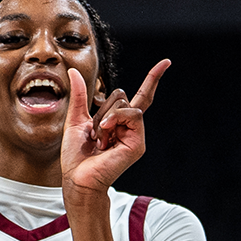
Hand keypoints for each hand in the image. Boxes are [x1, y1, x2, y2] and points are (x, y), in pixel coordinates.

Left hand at [61, 60, 168, 202]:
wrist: (77, 178)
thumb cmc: (76, 155)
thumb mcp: (75, 119)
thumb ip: (79, 96)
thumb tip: (73, 72)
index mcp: (119, 121)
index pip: (140, 95)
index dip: (153, 78)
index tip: (166, 62)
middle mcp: (130, 127)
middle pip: (122, 95)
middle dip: (102, 109)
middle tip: (94, 133)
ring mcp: (136, 135)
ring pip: (125, 104)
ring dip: (105, 118)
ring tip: (99, 140)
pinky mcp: (138, 143)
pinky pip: (132, 115)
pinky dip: (115, 119)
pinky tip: (105, 134)